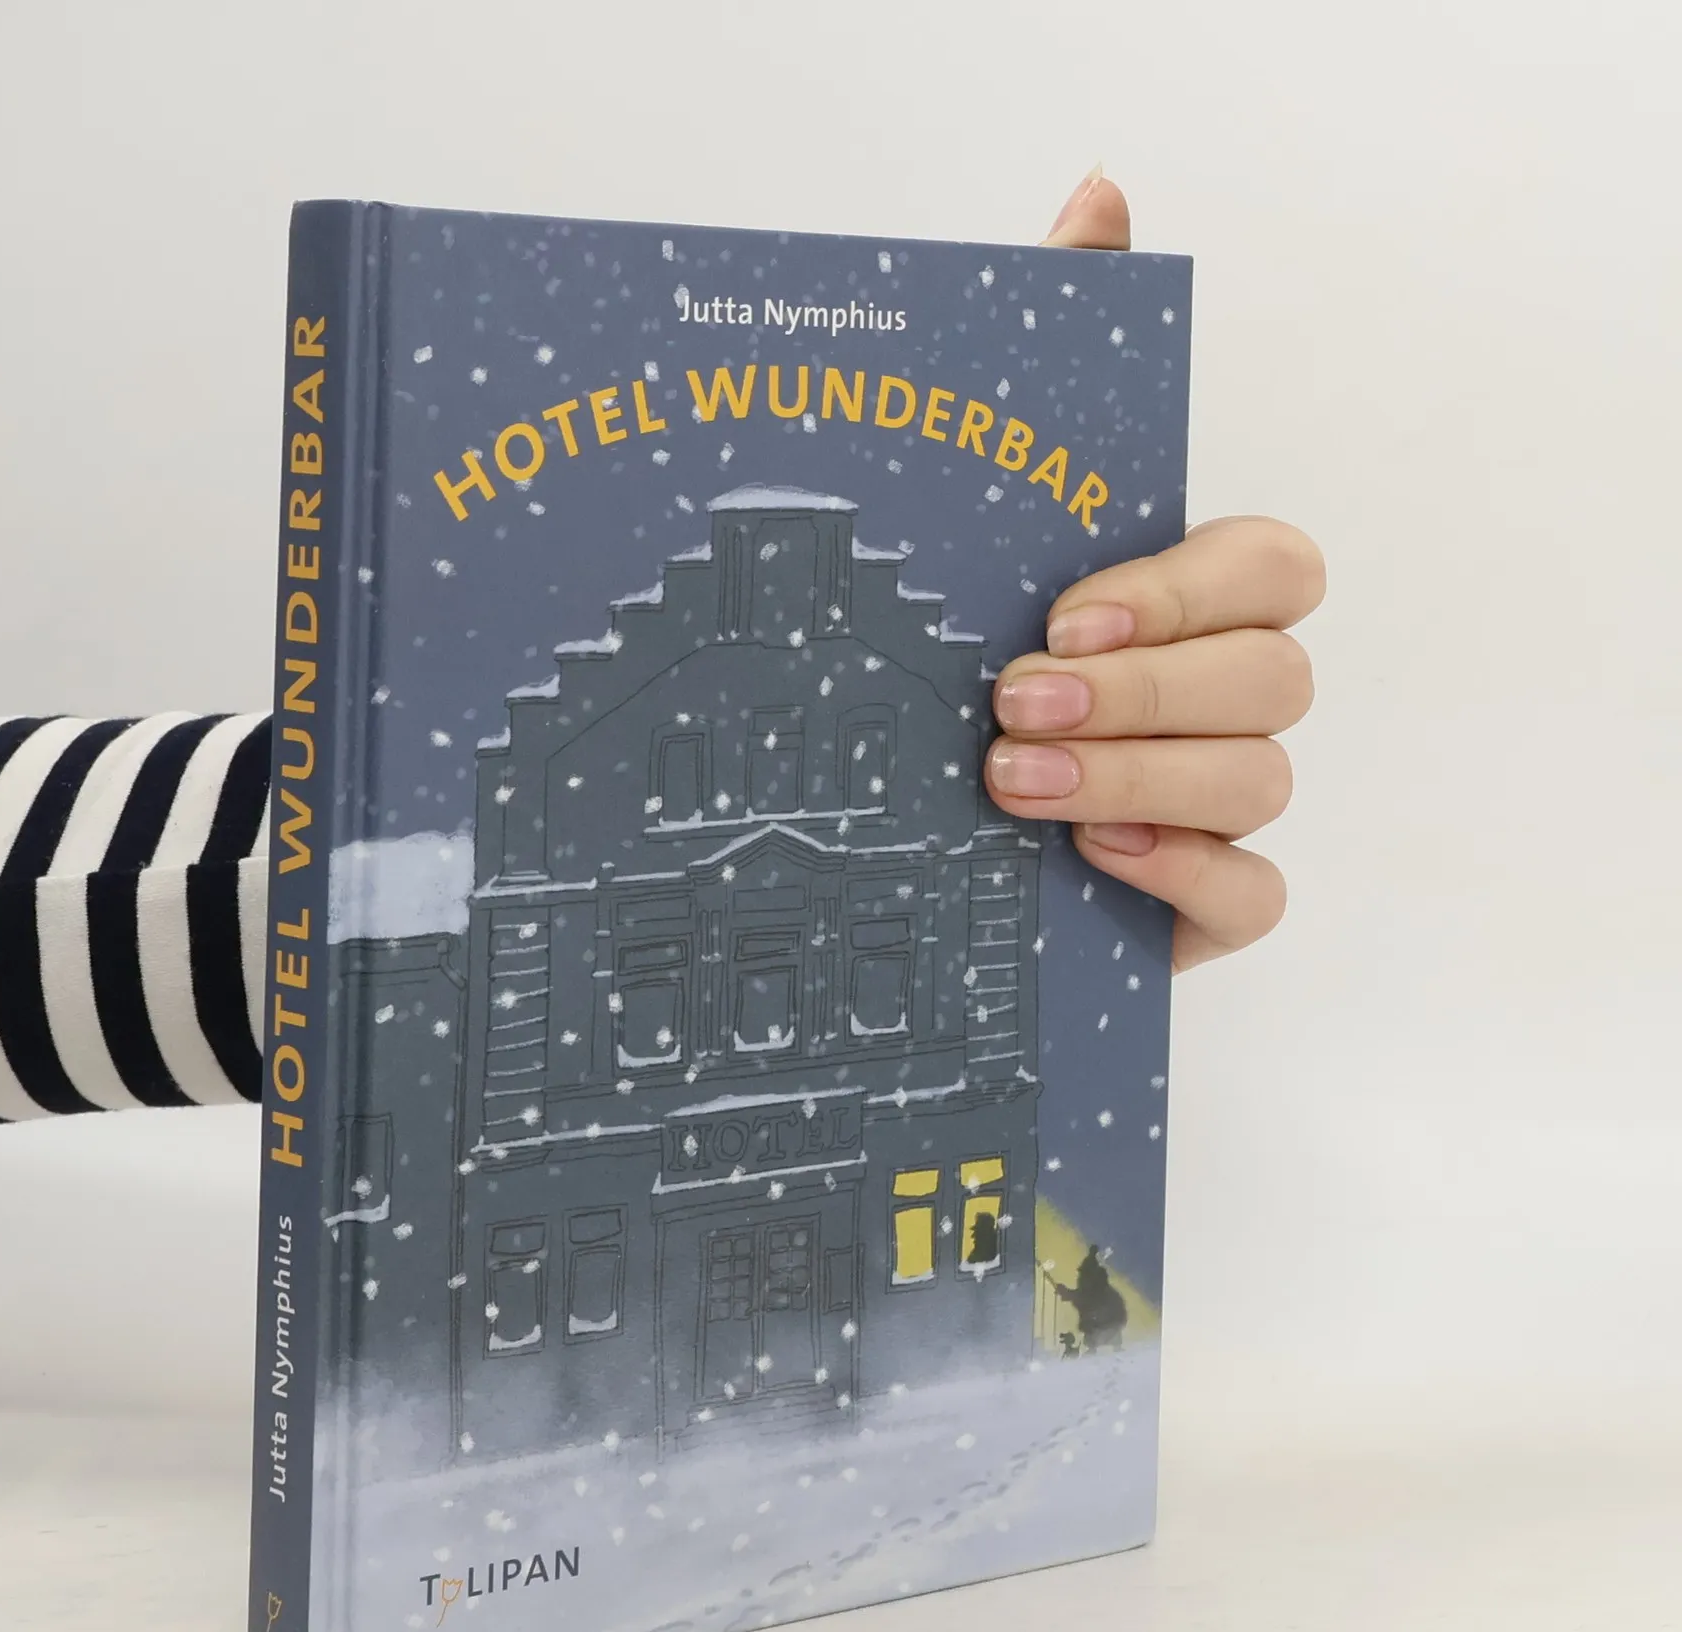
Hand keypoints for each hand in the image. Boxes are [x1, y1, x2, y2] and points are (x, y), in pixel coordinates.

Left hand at [984, 169, 1324, 971]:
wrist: (894, 827)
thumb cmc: (963, 652)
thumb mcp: (987, 513)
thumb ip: (1056, 349)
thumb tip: (1100, 198)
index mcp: (1192, 599)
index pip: (1271, 566)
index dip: (1185, 587)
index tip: (1063, 613)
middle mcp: (1226, 692)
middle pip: (1272, 675)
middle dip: (1147, 690)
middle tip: (1011, 702)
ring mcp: (1226, 797)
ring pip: (1261, 778)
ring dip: (1140, 777)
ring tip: (1010, 782)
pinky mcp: (1205, 897)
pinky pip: (1256, 891)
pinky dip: (1188, 875)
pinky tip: (1093, 861)